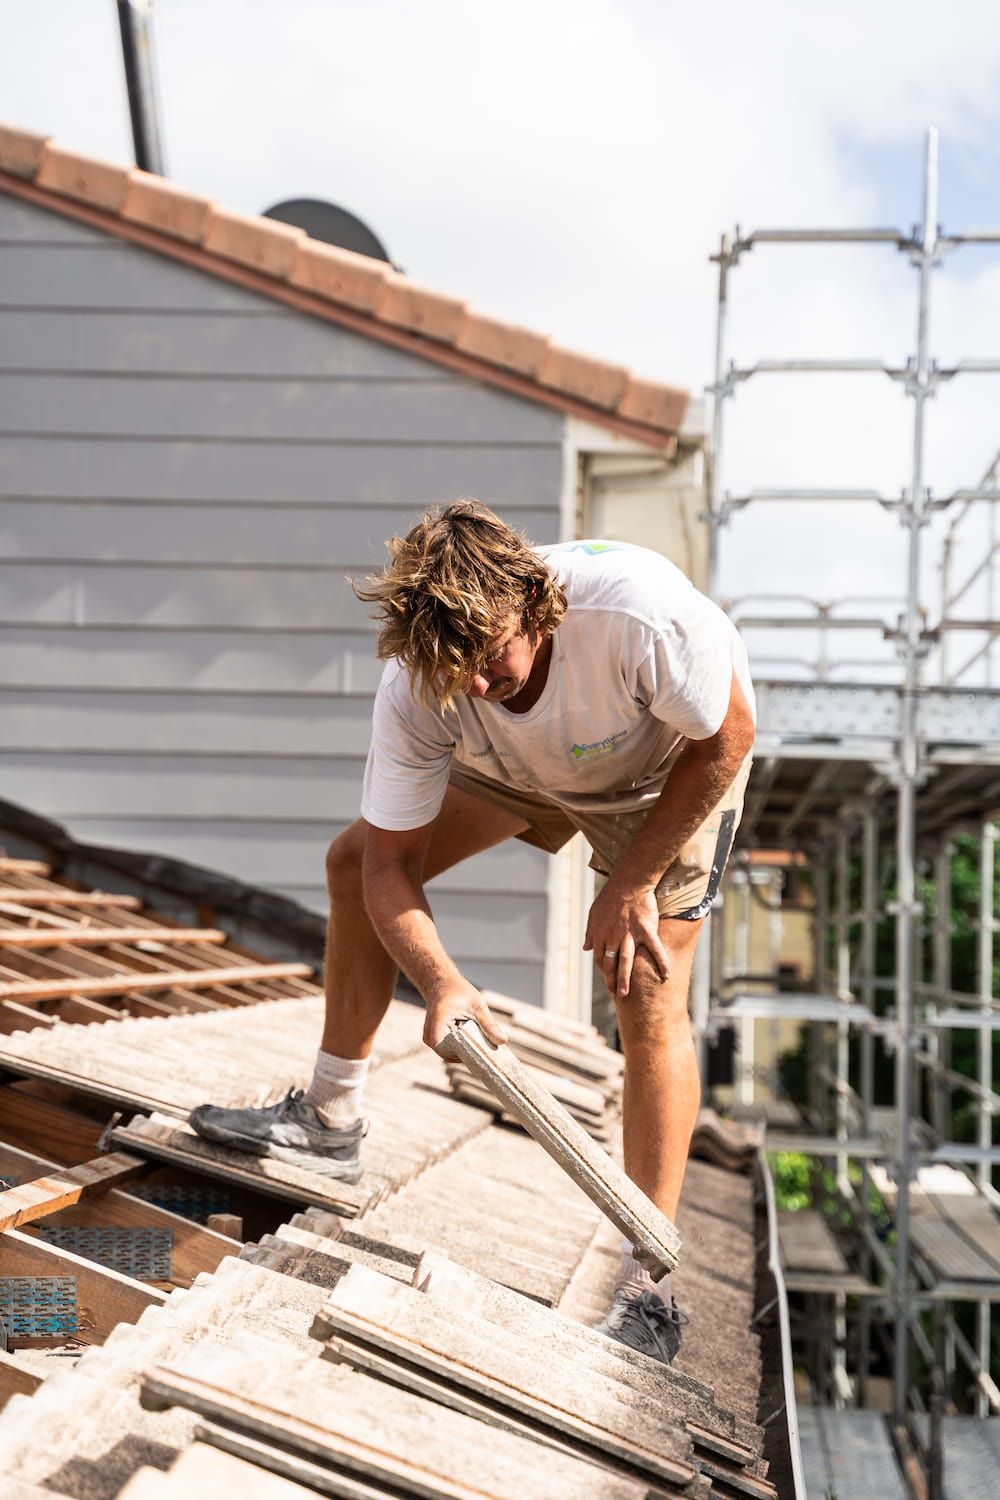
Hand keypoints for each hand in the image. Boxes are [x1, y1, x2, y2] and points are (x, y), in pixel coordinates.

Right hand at [423, 984, 507, 1051]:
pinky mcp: (433, 1039)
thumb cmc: (459, 992)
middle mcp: (429, 1034)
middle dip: (467, 1055)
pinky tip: (470, 1042)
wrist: (443, 984)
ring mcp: (429, 1038)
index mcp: (438, 1024)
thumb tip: (503, 1040)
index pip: (447, 1052)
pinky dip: (458, 1047)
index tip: (481, 1055)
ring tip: (478, 1044)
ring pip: (448, 1054)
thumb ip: (489, 1025)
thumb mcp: (477, 1006)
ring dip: (462, 1051)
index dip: (464, 1057)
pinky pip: (446, 1049)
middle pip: (449, 1055)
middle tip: (484, 1052)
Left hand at [583, 878, 669, 998]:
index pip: (600, 958)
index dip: (604, 971)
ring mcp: (629, 934)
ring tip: (626, 994)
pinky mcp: (646, 930)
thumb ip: (590, 932)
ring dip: (625, 979)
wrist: (628, 883)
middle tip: (617, 995)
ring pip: (626, 961)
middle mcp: (613, 937)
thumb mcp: (593, 914)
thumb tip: (586, 948)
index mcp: (600, 934)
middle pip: (611, 964)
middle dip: (612, 981)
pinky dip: (662, 962)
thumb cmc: (609, 897)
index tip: (608, 980)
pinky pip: (655, 949)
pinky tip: (666, 976)